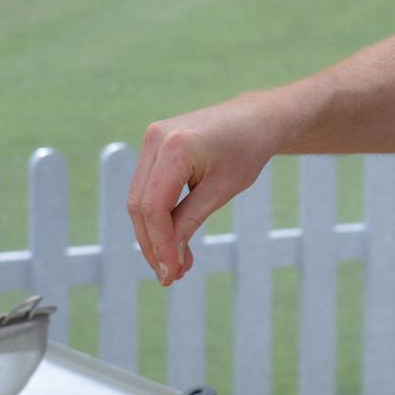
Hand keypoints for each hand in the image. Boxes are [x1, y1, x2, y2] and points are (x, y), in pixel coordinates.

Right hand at [128, 95, 282, 285]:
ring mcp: (151, 139)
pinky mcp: (154, 145)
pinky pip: (147, 187)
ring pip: (139, 199)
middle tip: (170, 276)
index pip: (154, 207)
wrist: (255, 119)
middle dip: (153, 245)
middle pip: (140, 205)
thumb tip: (169, 258)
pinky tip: (173, 240)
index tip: (171, 273)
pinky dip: (157, 216)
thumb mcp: (222, 190)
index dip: (160, 244)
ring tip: (175, 264)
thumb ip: (190, 221)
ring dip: (153, 235)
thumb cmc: (246, 151)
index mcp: (176, 147)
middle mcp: (156, 139)